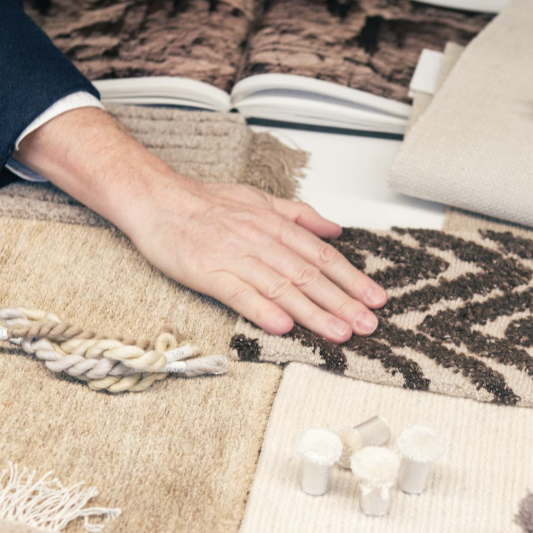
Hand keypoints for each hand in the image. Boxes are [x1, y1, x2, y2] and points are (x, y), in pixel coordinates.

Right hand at [16, 107, 385, 341]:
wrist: (158, 200)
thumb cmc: (206, 203)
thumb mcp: (259, 199)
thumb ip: (299, 215)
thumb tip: (335, 229)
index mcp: (273, 224)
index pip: (320, 254)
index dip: (350, 278)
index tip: (374, 297)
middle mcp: (260, 240)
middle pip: (308, 274)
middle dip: (343, 301)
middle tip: (368, 324)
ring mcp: (234, 257)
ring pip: (281, 287)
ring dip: (314, 312)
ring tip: (340, 333)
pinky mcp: (208, 273)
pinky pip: (240, 293)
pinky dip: (262, 310)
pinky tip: (283, 326)